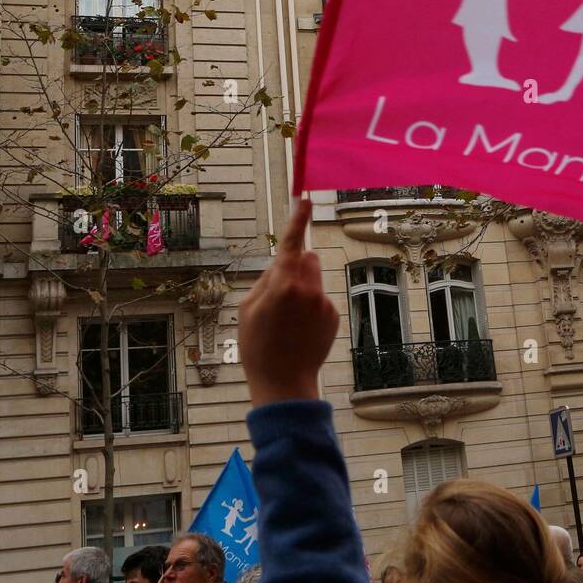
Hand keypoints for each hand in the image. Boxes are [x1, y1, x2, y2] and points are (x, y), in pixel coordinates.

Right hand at [239, 200, 338, 406]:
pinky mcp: (333, 316)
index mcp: (282, 285)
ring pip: (315, 277)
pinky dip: (312, 307)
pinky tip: (301, 330)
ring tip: (290, 317)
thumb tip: (282, 264)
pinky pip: (321, 298)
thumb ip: (266, 279)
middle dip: (297, 264)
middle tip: (281, 291)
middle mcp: (307, 289)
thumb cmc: (258, 346)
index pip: (291, 244)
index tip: (306, 200)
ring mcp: (323, 303)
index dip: (298, 220)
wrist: (283, 382)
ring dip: (305, 285)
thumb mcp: (248, 308)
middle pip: (308, 258)